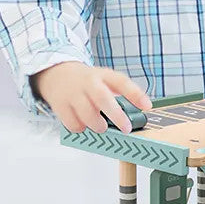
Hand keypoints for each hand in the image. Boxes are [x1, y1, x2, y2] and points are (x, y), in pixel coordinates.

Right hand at [32, 61, 151, 133]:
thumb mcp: (105, 79)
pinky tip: (83, 122)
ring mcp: (73, 94)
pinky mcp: (60, 106)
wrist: (57, 74)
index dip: (135, 94)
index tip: (147, 106)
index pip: (121, 81)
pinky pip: (74, 124)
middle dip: (116, 115)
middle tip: (126, 128)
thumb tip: (141, 109)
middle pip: (103, 98)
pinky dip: (81, 128)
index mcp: (102, 75)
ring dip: (98, 125)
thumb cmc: (87, 81)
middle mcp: (88, 83)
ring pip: (87, 115)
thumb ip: (120, 92)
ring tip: (101, 125)